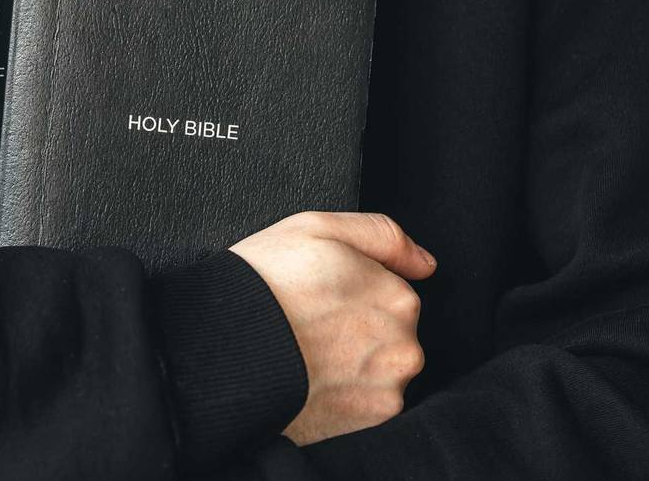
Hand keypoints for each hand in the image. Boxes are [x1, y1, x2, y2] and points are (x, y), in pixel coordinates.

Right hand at [229, 211, 436, 445]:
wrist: (223, 350)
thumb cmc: (264, 284)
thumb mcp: (318, 228)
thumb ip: (382, 236)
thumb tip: (425, 264)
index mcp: (397, 295)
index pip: (389, 293)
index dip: (350, 293)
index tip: (319, 298)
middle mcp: (404, 343)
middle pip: (389, 334)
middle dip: (358, 330)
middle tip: (309, 327)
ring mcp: (389, 386)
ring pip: (379, 370)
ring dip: (353, 365)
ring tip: (307, 355)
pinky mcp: (370, 420)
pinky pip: (367, 404)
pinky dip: (345, 396)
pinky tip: (312, 380)